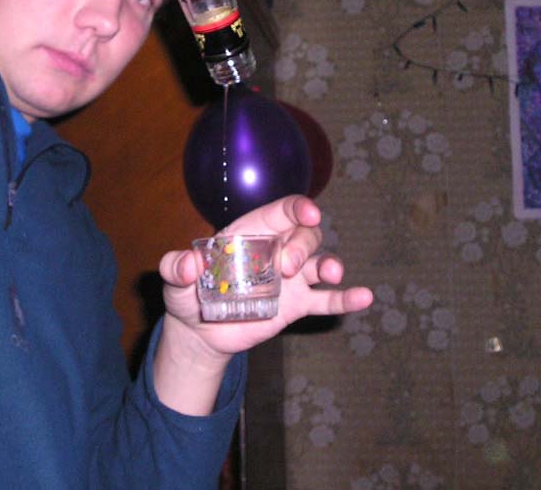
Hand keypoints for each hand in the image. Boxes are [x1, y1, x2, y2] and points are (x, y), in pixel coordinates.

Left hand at [158, 196, 373, 360]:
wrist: (200, 333)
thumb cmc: (188, 295)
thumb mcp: (175, 280)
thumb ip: (177, 267)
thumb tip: (190, 264)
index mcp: (251, 234)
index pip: (282, 211)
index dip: (299, 208)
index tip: (309, 213)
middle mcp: (276, 251)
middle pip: (304, 235)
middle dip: (302, 246)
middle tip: (287, 268)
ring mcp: (290, 279)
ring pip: (320, 261)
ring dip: (330, 265)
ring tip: (331, 275)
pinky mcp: (296, 306)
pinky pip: (327, 300)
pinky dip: (347, 298)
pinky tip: (365, 297)